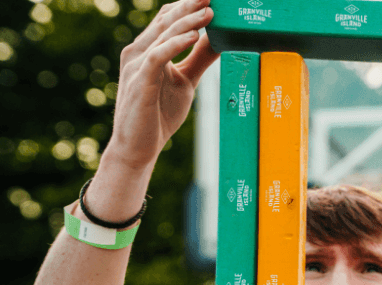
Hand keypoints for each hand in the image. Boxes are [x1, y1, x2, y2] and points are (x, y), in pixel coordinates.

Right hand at [106, 0, 218, 170]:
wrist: (138, 147)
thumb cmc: (158, 115)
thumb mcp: (185, 82)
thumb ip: (197, 60)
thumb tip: (217, 41)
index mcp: (148, 50)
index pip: (167, 19)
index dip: (186, 5)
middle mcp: (138, 52)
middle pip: (165, 20)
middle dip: (189, 5)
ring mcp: (137, 65)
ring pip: (163, 34)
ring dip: (188, 21)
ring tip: (209, 11)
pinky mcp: (140, 81)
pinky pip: (158, 56)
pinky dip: (176, 43)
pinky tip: (194, 36)